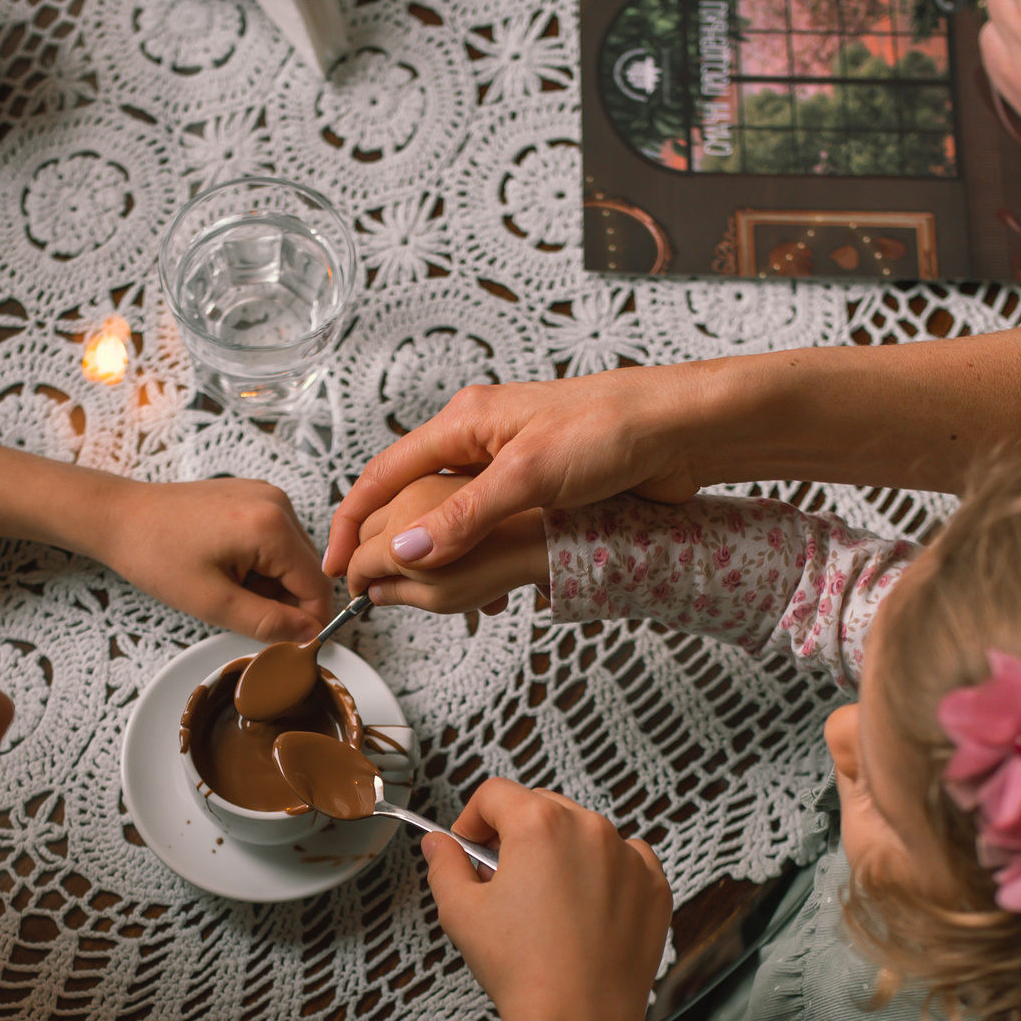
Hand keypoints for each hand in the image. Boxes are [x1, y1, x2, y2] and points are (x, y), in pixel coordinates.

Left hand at [91, 477, 334, 640]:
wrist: (120, 517)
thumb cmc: (155, 555)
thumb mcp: (213, 603)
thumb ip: (268, 623)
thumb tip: (309, 634)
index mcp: (271, 526)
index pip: (317, 586)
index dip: (309, 622)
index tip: (289, 644)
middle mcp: (276, 502)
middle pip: (307, 571)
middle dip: (283, 600)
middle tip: (239, 609)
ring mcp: (265, 495)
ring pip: (292, 558)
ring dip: (270, 583)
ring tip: (226, 586)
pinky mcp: (253, 496)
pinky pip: (275, 540)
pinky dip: (259, 563)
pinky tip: (226, 566)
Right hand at [326, 370, 705, 578]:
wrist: (682, 431)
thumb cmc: (612, 430)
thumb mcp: (529, 475)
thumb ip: (466, 515)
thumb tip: (409, 550)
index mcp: (466, 422)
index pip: (385, 473)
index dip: (354, 520)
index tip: (338, 564)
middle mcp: (481, 440)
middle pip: (414, 495)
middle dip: (393, 544)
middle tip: (378, 590)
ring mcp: (511, 465)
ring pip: (454, 517)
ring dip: (441, 558)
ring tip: (431, 599)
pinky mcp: (541, 488)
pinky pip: (493, 528)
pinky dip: (481, 560)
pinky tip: (490, 589)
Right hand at [422, 779, 668, 1020]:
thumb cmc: (523, 970)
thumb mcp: (460, 913)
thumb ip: (443, 866)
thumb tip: (439, 845)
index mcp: (539, 824)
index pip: (494, 794)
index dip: (472, 820)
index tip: (468, 849)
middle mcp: (590, 828)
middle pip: (541, 808)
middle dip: (516, 837)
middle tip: (501, 883)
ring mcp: (628, 856)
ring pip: (584, 834)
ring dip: (561, 854)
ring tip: (545, 906)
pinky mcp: (654, 886)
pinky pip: (625, 862)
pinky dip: (604, 877)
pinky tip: (585, 914)